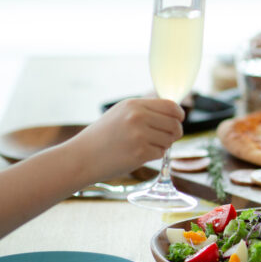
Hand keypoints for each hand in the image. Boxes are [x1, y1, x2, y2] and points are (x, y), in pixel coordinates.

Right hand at [64, 98, 184, 182]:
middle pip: (175, 124)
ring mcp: (139, 135)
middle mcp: (138, 117)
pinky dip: (154, 155)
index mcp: (134, 104)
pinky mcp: (140, 153)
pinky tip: (138, 154)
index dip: (178, 115)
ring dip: (162, 145)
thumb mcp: (121, 113)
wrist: (82, 157)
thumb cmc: (103, 136)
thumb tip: (174, 111)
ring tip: (143, 146)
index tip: (178, 120)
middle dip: (174, 133)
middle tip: (163, 138)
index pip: (171, 106)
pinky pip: (161, 153)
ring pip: (170, 140)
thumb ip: (145, 110)